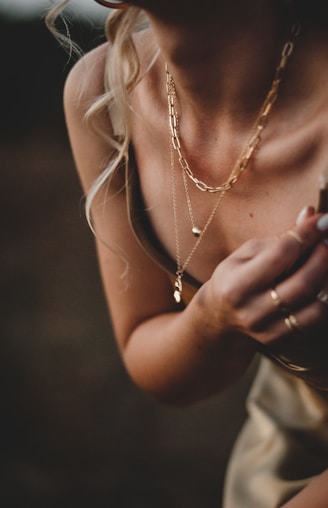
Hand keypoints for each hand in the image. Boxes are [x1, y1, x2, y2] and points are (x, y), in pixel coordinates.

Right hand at [205, 209, 327, 351]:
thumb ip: (281, 237)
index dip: (306, 234)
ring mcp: (267, 330)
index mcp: (236, 284)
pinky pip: (315, 320)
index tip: (322, 221)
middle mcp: (251, 311)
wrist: (220, 317)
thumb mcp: (247, 253)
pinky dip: (324, 298)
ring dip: (327, 278)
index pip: (280, 254)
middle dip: (323, 256)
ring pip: (314, 306)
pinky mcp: (281, 340)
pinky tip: (321, 283)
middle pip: (302, 283)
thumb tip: (311, 214)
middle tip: (327, 241)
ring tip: (324, 261)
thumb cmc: (235, 277)